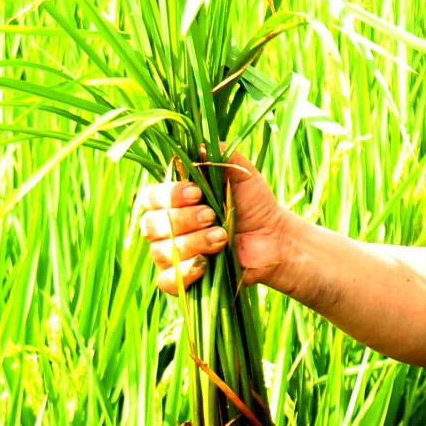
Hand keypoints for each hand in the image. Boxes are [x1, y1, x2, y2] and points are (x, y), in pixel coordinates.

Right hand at [134, 157, 293, 295]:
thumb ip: (221, 154)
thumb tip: (197, 145)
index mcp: (173, 201)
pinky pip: (167, 280)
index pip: (149, 197)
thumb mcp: (242, 172)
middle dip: (183, 220)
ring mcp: (172, 255)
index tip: (196, 192)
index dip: (167, 195)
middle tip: (212, 215)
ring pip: (162, 251)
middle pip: (151, 225)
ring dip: (194, 243)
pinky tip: (206, 263)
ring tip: (223, 237)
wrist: (275, 238)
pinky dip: (185, 272)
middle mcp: (166, 228)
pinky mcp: (183, 280)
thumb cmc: (255, 203)